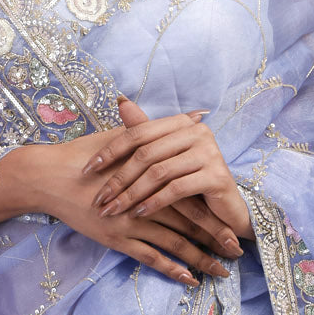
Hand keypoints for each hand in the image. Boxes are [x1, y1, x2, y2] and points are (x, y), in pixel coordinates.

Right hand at [30, 123, 240, 287]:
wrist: (50, 176)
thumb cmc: (86, 155)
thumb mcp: (124, 137)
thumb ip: (161, 131)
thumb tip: (197, 115)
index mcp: (153, 176)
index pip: (193, 197)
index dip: (217, 212)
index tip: (237, 224)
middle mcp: (148, 200)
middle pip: (191, 223)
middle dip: (216, 239)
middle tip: (239, 252)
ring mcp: (132, 221)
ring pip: (175, 244)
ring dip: (201, 259)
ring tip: (222, 272)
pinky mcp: (117, 238)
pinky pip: (150, 257)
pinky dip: (171, 268)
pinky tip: (189, 279)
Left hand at [81, 97, 254, 241]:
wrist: (227, 209)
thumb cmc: (191, 182)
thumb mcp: (165, 159)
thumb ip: (144, 134)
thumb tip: (120, 100)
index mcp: (183, 123)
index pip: (137, 133)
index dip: (109, 151)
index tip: (86, 170)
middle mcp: (198, 131)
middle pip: (146, 154)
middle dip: (118, 179)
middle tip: (99, 200)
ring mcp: (210, 152)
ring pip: (158, 173)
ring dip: (131, 195)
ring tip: (113, 210)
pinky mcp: (217, 176)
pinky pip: (176, 189)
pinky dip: (153, 202)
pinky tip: (137, 214)